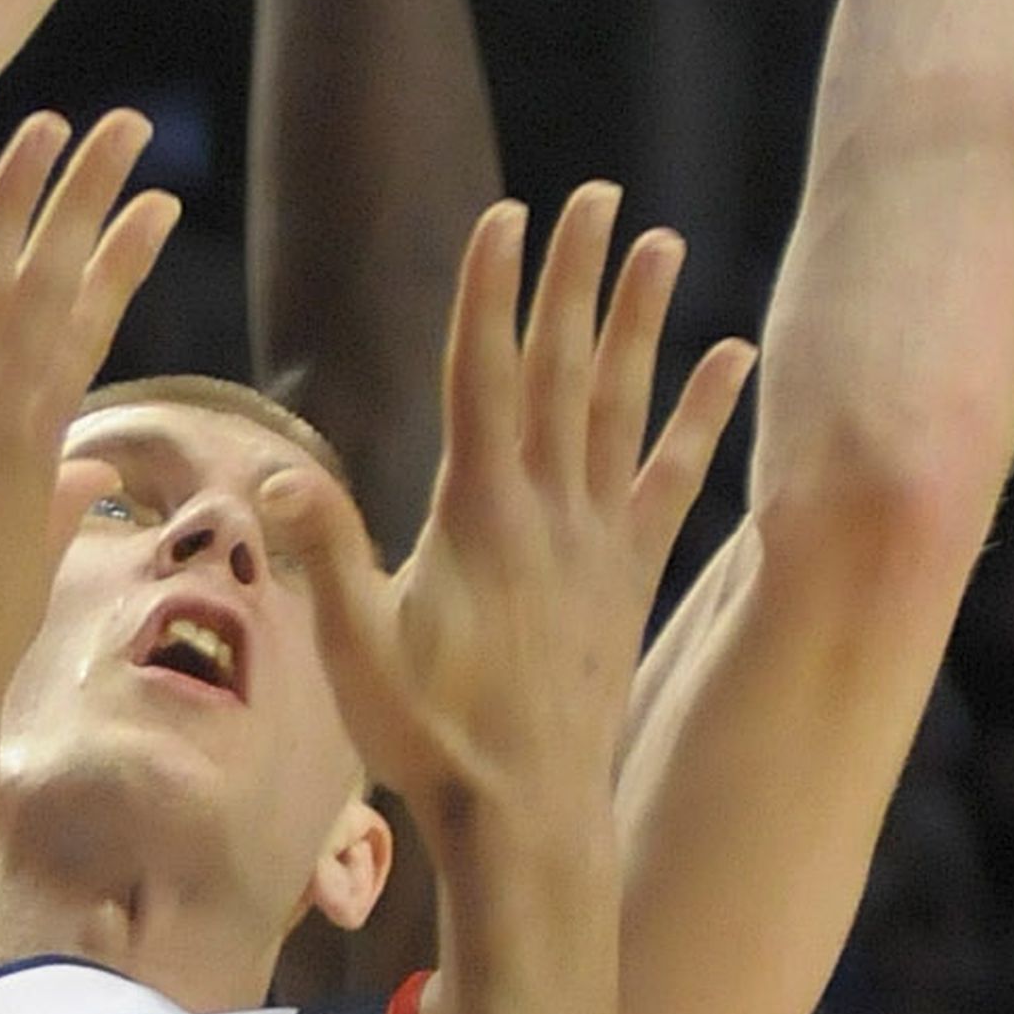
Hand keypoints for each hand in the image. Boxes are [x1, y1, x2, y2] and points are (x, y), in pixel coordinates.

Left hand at [0, 113, 177, 727]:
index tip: (154, 200)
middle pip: (58, 284)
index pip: (91, 327)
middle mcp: (4, 417)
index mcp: (39, 444)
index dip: (121, 259)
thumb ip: (57, 508)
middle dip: (93, 198)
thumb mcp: (31, 572)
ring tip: (42, 125)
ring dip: (13, 198)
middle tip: (127, 125)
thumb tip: (87, 472)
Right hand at [261, 185, 751, 842]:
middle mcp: (549, 511)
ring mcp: (598, 541)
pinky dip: (704, 418)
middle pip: (561, 368)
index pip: (481, 375)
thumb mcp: (354, 648)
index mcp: (477, 514)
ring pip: (622, 406)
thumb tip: (280, 470)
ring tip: (662, 243)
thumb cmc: (429, 738)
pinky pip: (674, 481)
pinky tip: (733, 363)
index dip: (491, 290)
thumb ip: (326, 553)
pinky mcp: (630, 579)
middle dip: (574, 276)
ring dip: (642, 322)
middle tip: (594, 193)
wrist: (527, 820)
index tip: (506, 213)